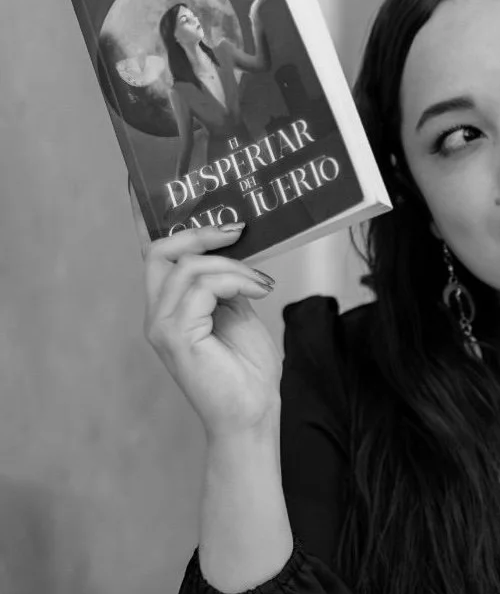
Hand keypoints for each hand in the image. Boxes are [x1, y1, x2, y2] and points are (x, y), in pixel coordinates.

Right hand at [128, 178, 281, 438]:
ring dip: (232, 265)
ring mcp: (161, 326)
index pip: (153, 253)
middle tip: (238, 230)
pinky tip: (258, 291)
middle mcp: (158, 313)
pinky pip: (201, 287)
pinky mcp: (174, 337)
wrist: (253, 415)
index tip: (144, 179)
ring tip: (261, 281)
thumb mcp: (240, 312)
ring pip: (186, 267)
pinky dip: (234, 281)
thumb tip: (233, 246)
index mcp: (171, 305)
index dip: (146, 215)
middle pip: (160, 250)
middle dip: (199, 232)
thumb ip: (227, 282)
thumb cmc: (248, 370)